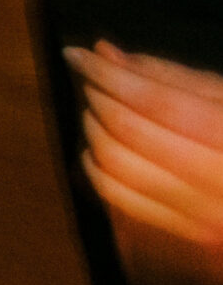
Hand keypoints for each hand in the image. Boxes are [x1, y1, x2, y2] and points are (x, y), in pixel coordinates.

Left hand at [66, 41, 222, 249]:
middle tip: (89, 77)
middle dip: (97, 97)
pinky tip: (95, 146)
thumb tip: (102, 52)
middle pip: (131, 133)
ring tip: (95, 106)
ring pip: (117, 165)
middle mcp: (222, 182)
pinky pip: (120, 198)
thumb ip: (166, 75)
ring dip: (92, 129)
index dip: (109, 74)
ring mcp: (206, 214)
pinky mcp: (190, 232)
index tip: (76, 53)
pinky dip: (95, 167)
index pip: (158, 101)